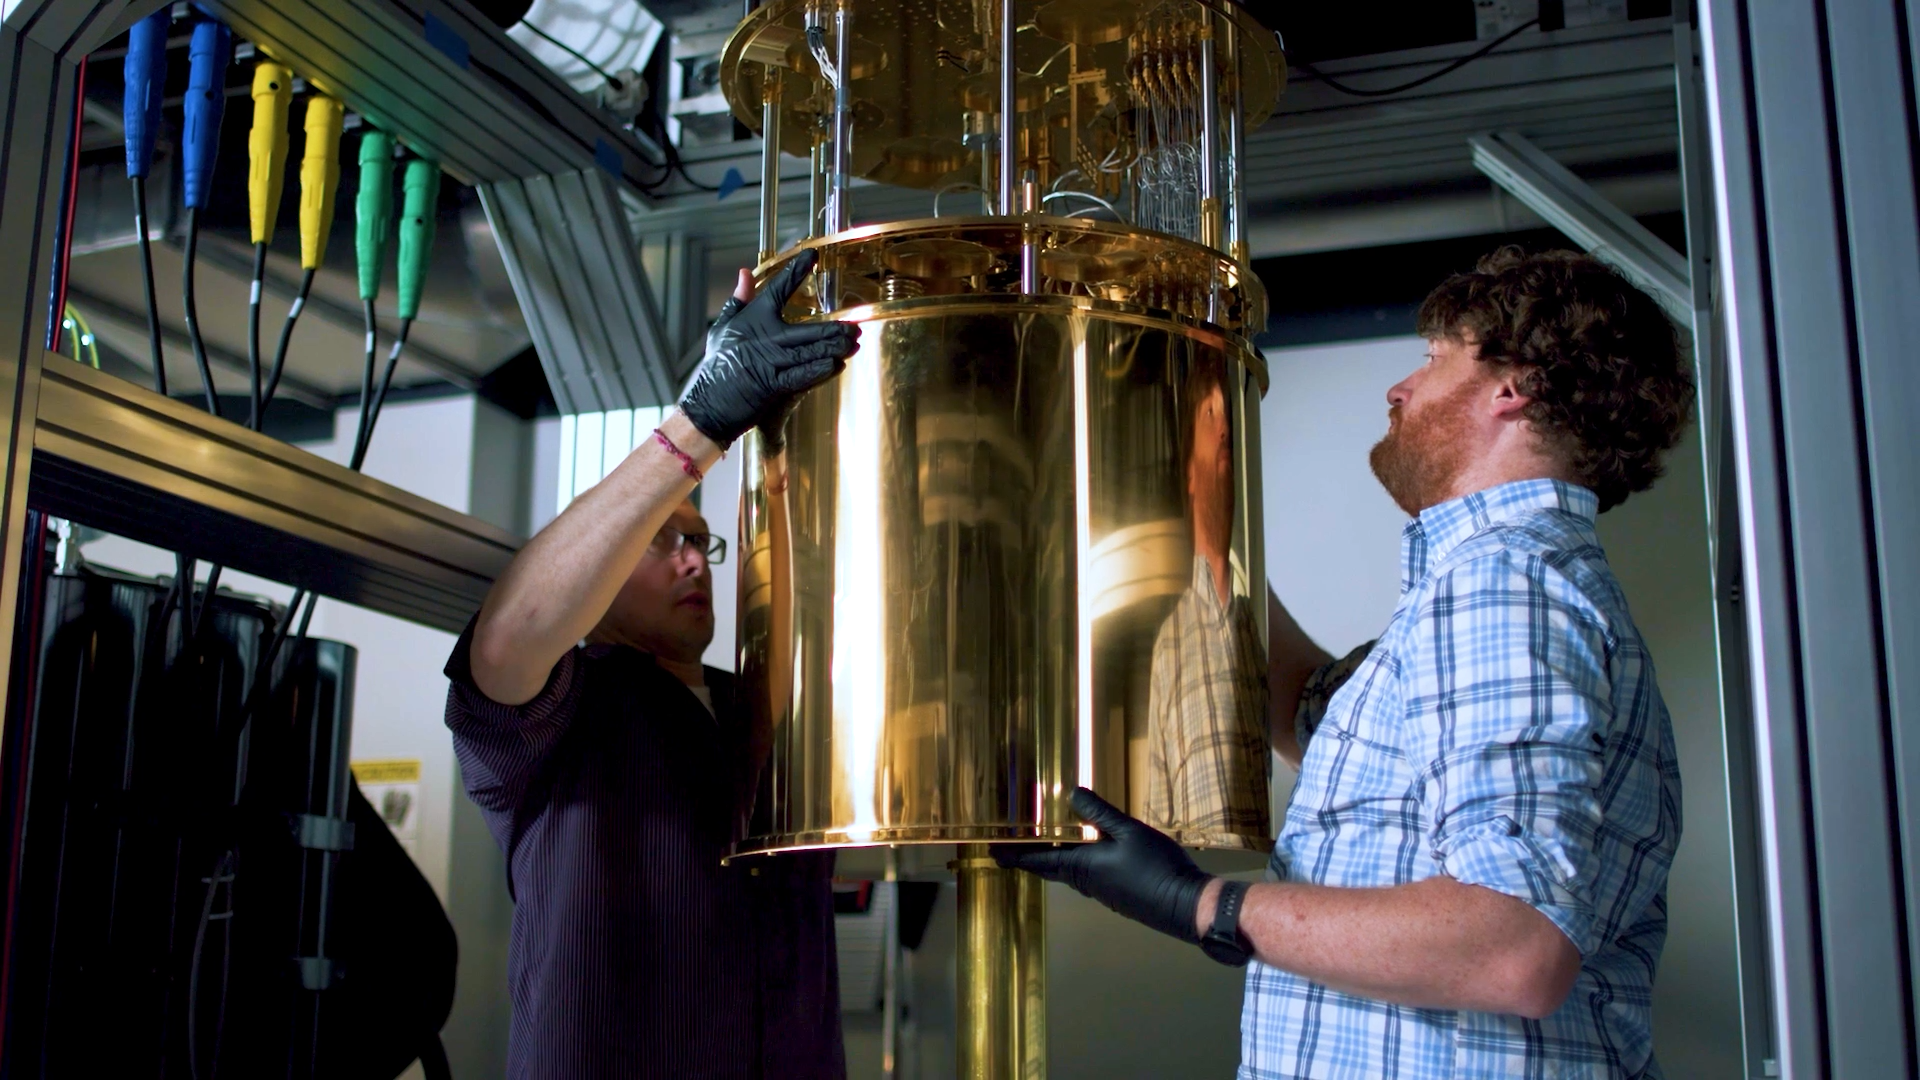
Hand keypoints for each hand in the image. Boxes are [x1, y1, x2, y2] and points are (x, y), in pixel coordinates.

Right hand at [677, 248, 858, 448]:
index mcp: (753, 319)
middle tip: (855, 327)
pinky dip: (820, 370)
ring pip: (810, 352)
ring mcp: (771, 362)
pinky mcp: (773, 385)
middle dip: (835, 329)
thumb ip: (738, 300)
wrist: (707, 402)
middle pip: (808, 329)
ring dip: (835, 348)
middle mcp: (765, 337)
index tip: (812, 256)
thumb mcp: (722, 328)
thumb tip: (745, 272)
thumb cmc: (717, 364)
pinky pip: (802, 376)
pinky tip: (837, 365)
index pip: (777, 289)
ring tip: (854, 344)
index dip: (795, 271)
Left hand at [991, 787, 1213, 943]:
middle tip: (1010, 846)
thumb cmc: (1155, 866)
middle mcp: (1085, 882)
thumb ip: (1100, 813)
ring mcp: (1101, 892)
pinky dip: (1074, 864)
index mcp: (1081, 866)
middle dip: (1029, 857)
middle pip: (1049, 868)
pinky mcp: (1116, 896)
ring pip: (1068, 873)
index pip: (1037, 861)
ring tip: (1044, 843)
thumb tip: (1070, 794)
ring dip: (1053, 859)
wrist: (1185, 905)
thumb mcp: (1129, 831)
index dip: (1014, 855)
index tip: (992, 852)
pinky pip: (1086, 877)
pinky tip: (1084, 853)